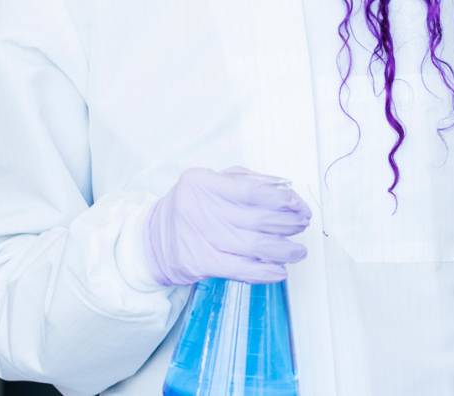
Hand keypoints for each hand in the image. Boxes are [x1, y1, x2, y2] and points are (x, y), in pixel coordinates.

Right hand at [143, 167, 310, 285]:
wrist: (151, 239)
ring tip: (298, 251)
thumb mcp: (212, 181)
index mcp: (204, 183)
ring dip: (283, 251)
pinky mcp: (199, 263)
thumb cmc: (191, 207)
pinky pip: (238, 269)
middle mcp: (200, 209)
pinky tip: (279, 271)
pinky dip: (263, 272)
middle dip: (288, 224)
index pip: (251, 190)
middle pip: (257, 219)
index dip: (281, 199)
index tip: (298, 205)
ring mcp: (198, 238)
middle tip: (302, 225)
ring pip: (252, 246)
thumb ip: (247, 180)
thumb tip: (283, 189)